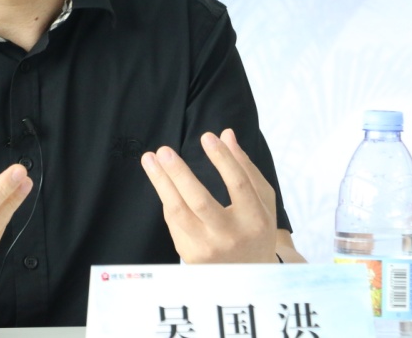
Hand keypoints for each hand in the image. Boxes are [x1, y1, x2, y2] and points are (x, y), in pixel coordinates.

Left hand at [141, 128, 277, 263]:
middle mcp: (230, 236)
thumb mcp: (262, 201)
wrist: (248, 276)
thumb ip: (245, 168)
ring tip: (149, 160)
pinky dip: (167, 198)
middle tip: (164, 151)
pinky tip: (162, 182)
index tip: (207, 136)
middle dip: (179, 174)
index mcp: (254, 220)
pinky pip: (173, 221)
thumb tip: (226, 134)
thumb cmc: (255, 230)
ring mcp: (208, 248)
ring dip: (160, 183)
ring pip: (178, 212)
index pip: (238, 184)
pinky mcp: (190, 255)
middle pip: (200, 201)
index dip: (222, 159)